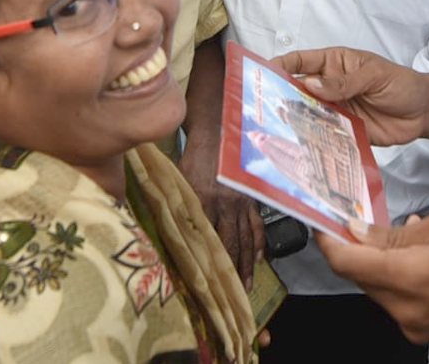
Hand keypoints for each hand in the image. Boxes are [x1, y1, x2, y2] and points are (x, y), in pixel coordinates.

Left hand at [179, 133, 264, 288]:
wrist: (218, 131)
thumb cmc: (193, 155)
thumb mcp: (178, 180)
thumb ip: (176, 206)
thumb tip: (168, 232)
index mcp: (202, 200)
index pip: (204, 239)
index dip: (206, 264)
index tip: (206, 285)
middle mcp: (224, 204)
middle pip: (229, 245)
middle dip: (231, 273)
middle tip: (232, 296)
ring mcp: (241, 201)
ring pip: (246, 239)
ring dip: (247, 264)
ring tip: (247, 285)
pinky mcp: (252, 197)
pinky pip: (258, 225)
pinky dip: (260, 243)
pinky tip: (260, 259)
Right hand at [271, 47, 428, 146]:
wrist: (423, 112)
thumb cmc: (401, 84)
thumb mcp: (374, 76)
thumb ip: (344, 81)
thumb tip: (312, 84)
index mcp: (334, 64)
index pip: (301, 61)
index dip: (281, 65)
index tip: (263, 72)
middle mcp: (330, 86)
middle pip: (298, 89)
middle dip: (281, 95)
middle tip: (263, 105)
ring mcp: (335, 108)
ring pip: (308, 112)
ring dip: (295, 118)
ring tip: (277, 126)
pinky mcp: (342, 129)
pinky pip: (323, 133)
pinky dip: (312, 137)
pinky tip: (302, 142)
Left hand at [316, 209, 428, 344]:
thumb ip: (396, 233)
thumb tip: (361, 232)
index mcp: (406, 277)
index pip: (345, 262)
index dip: (328, 240)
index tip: (323, 220)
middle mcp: (403, 308)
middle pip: (359, 276)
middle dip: (355, 249)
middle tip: (361, 221)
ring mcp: (414, 324)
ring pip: (377, 288)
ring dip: (379, 262)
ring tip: (405, 236)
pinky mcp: (425, 331)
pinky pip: (397, 300)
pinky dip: (398, 277)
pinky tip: (421, 257)